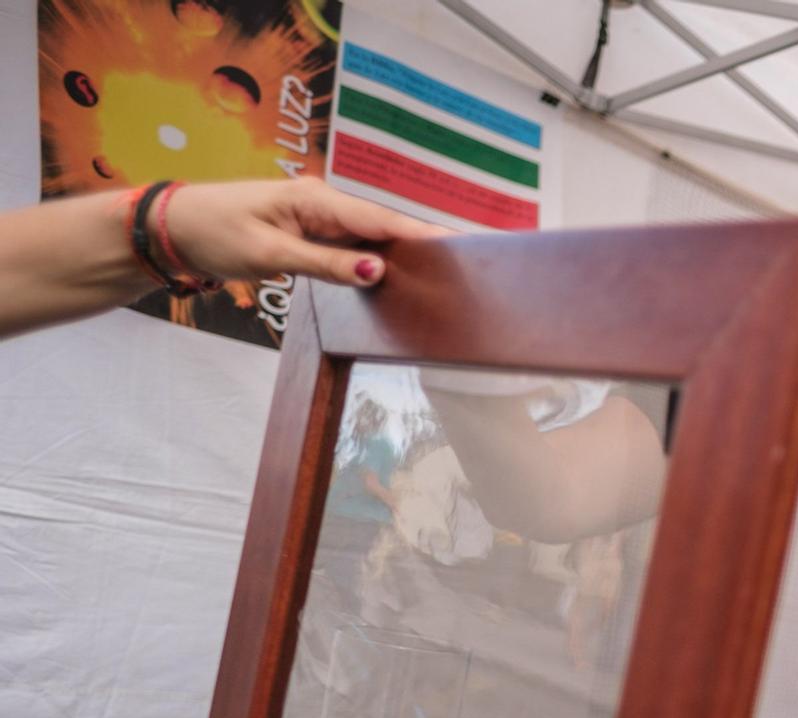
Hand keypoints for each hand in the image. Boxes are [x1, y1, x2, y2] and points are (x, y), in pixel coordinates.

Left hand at [164, 178, 449, 286]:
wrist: (173, 229)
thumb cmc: (215, 234)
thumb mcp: (270, 255)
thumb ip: (325, 264)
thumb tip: (376, 272)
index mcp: (316, 200)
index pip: (381, 220)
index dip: (421, 235)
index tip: (459, 245)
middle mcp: (323, 204)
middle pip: (383, 227)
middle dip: (421, 244)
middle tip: (462, 265)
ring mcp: (318, 218)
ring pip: (370, 238)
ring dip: (401, 254)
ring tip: (441, 272)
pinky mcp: (310, 233)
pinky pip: (352, 246)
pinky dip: (374, 260)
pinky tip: (396, 275)